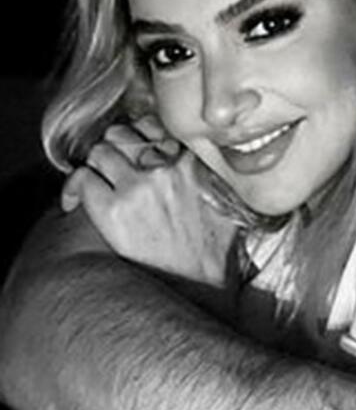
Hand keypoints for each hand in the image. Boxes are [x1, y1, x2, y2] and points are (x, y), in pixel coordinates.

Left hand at [61, 117, 238, 286]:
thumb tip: (199, 159)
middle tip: (111, 167)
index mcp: (191, 159)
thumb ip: (208, 171)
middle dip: (113, 148)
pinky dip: (75, 187)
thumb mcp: (226, 197)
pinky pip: (82, 179)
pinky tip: (75, 200)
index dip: (137, 136)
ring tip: (96, 183)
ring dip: (96, 166)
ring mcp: (137, 185)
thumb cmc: (218, 248)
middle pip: (121, 134)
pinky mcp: (113, 211)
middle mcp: (163, 165)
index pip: (151, 125)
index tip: (133, 149)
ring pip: (98, 151)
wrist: (205, 283)